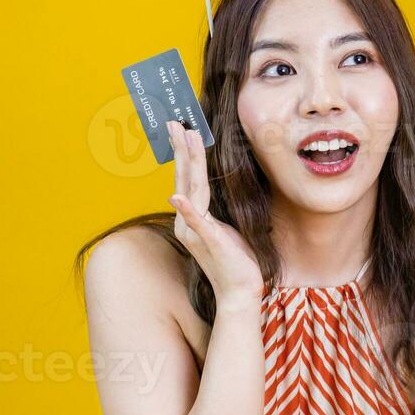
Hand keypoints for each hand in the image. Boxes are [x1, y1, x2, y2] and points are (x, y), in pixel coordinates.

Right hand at [165, 120, 264, 303]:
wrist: (240, 291)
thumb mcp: (227, 226)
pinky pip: (197, 223)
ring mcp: (197, 232)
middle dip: (181, 148)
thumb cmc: (236, 259)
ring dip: (187, 163)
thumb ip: (215, 210)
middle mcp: (188, 222)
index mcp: (194, 217)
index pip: (187, 179)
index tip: (181, 128)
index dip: (185, 153)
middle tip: (175, 122)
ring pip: (191, 191)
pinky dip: (188, 210)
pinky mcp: (211, 243)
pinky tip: (177, 197)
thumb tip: (211, 191)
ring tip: (185, 139)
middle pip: (185, 178)